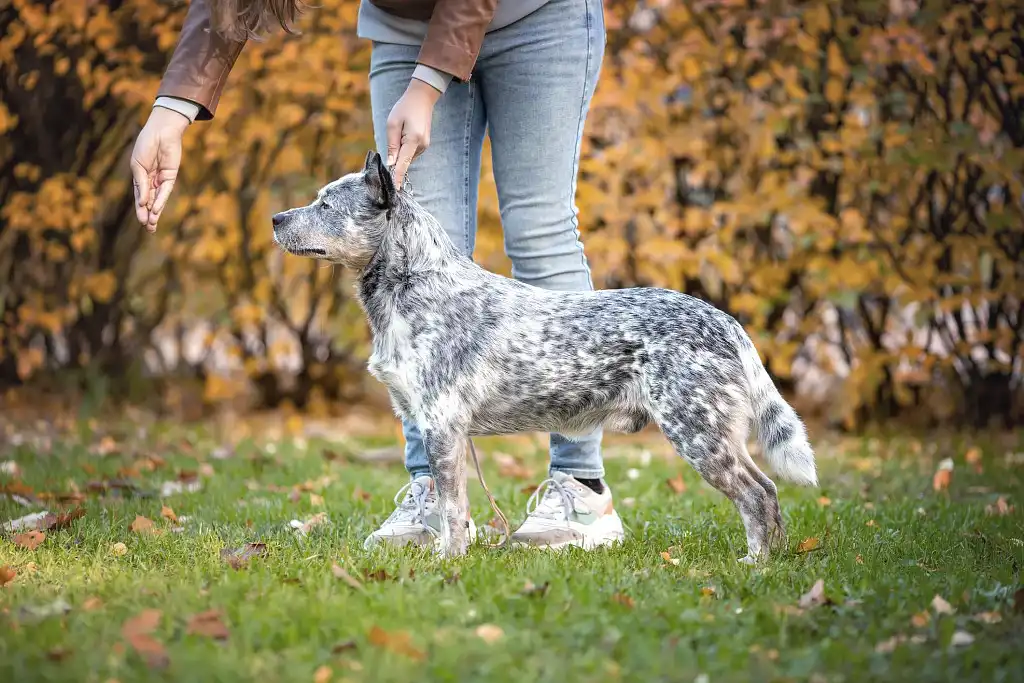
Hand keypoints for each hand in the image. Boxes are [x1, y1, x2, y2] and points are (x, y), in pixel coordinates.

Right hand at [130, 107, 188, 231]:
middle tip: (148, 229)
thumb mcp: (138, 166)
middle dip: (149, 215)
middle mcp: (152, 180)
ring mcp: (162, 179)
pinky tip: (156, 210)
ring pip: (158, 199)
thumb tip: (142, 202)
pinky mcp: (171, 176)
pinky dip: (160, 200)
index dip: (140, 209)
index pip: (140, 197)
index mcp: (141, 177)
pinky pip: (165, 191)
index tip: (141, 221)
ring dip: (155, 212)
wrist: (160, 131)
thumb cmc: (146, 145)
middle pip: (150, 201)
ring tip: (152, 225)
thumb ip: (140, 184)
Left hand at [385, 79, 441, 188]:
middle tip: (393, 135)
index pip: (403, 164)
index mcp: (413, 140)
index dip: (398, 177)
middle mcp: (421, 146)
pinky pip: (410, 152)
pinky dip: (404, 148)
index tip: (395, 189)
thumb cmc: (404, 108)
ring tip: (400, 129)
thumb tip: (391, 163)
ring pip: (407, 156)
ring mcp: (424, 146)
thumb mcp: (392, 124)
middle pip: (404, 160)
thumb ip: (391, 145)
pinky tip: (404, 133)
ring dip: (400, 150)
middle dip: (395, 157)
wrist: (422, 98)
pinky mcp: (424, 144)